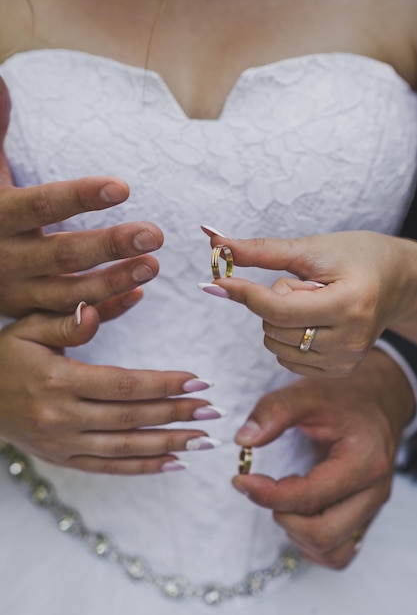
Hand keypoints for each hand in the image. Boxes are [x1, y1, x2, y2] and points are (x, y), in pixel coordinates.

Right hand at [0, 77, 163, 317]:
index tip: (122, 187)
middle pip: (63, 254)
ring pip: (71, 293)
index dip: (79, 197)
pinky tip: (138, 294)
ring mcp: (20, 293)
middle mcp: (8, 259)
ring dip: (115, 282)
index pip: (41, 206)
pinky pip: (71, 319)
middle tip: (155, 234)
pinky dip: (105, 309)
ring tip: (154, 265)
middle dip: (110, 245)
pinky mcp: (31, 315)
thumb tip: (3, 83)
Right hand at [0, 304, 220, 473]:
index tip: (199, 381)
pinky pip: (108, 468)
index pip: (123, 385)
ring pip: (125, 448)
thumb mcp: (30, 328)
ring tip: (203, 440)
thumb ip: (70, 320)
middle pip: (131, 419)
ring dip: (168, 444)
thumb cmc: (4, 356)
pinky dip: (142, 468)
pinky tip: (173, 463)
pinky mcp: (62, 460)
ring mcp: (62, 444)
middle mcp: (62, 417)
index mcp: (58, 381)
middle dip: (176, 415)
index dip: (164, 384)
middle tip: (214, 412)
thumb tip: (104, 305)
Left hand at [200, 226, 416, 375]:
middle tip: (306, 285)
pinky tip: (314, 320)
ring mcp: (345, 361)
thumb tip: (215, 243)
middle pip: (272, 327)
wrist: (397, 281)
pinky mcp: (339, 371)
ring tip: (314, 302)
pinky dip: (287, 337)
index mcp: (349, 304)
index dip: (243, 293)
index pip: (278, 308)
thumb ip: (262, 251)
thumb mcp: (312, 248)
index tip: (216, 281)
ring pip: (275, 345)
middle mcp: (350, 340)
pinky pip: (286, 359)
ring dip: (279, 320)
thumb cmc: (358, 256)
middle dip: (274, 301)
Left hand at [232, 348, 413, 568]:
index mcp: (363, 461)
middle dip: (282, 515)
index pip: (309, 497)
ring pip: (333, 550)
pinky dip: (313, 543)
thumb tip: (243, 440)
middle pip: (322, 534)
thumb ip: (274, 412)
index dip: (268, 494)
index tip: (240, 481)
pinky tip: (296, 513)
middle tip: (260, 488)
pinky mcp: (365, 516)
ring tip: (281, 498)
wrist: (375, 398)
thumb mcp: (307, 393)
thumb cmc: (342, 395)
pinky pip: (340, 551)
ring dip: (297, 533)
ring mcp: (372, 507)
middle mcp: (373, 491)